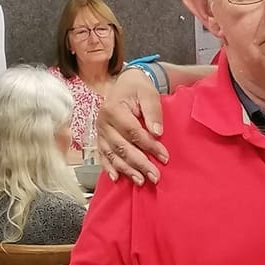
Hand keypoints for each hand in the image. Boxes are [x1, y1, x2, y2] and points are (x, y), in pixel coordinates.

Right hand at [97, 67, 167, 184]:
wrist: (124, 83)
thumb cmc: (138, 88)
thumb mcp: (149, 93)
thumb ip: (153, 112)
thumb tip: (157, 133)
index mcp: (113, 109)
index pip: (133, 132)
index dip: (149, 146)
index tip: (164, 157)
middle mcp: (103, 122)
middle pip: (122, 147)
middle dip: (139, 163)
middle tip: (155, 176)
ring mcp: (99, 132)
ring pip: (112, 154)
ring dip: (126, 170)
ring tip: (141, 181)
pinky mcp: (100, 138)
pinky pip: (103, 155)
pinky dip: (109, 167)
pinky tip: (116, 178)